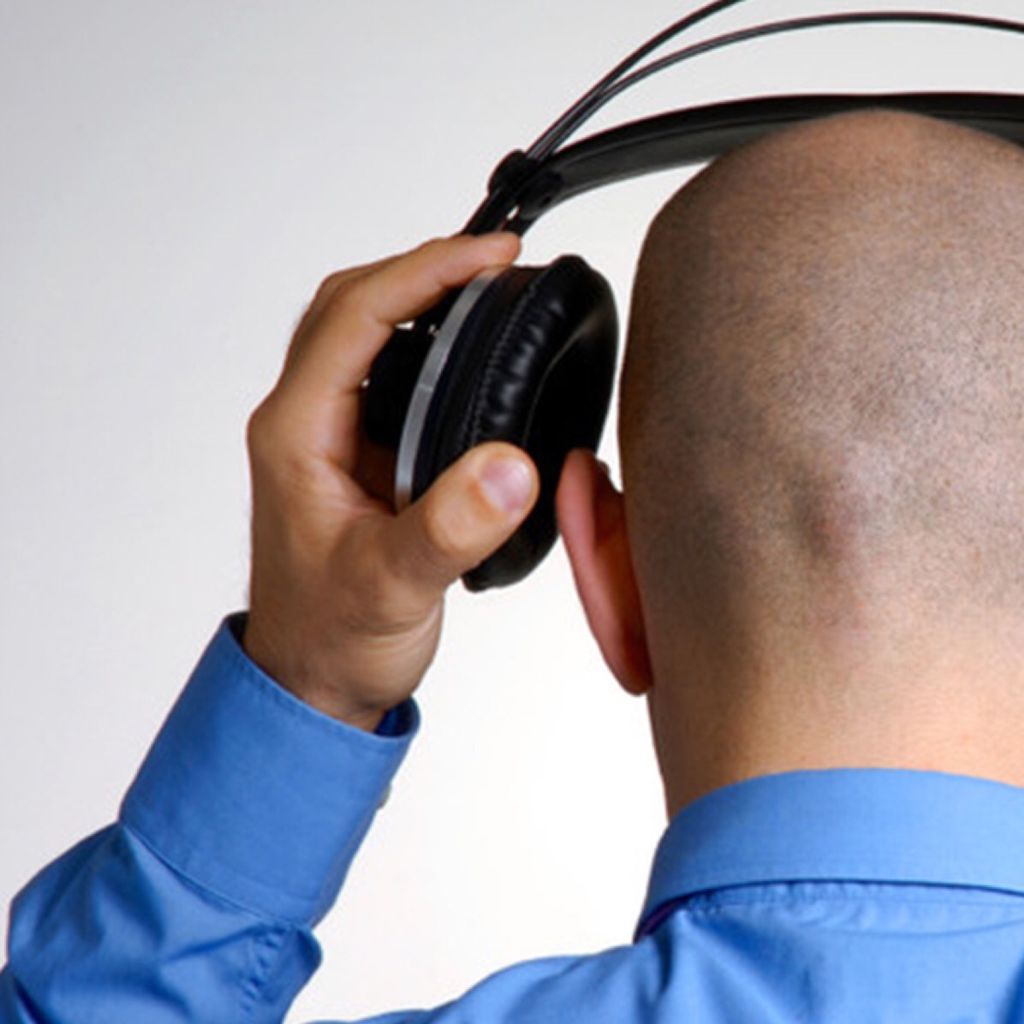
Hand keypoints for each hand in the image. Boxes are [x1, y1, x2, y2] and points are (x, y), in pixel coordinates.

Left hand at [243, 235, 539, 731]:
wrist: (315, 679)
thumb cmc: (331, 638)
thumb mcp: (391, 588)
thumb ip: (449, 528)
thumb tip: (510, 465)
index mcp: (297, 434)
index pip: (355, 317)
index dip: (424, 273)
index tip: (491, 257)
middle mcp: (305, 421)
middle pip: (352, 305)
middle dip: (422, 269)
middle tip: (494, 261)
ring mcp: (330, 435)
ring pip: (366, 332)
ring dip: (422, 298)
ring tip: (489, 289)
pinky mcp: (358, 453)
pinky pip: (389, 373)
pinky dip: (430, 344)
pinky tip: (473, 353)